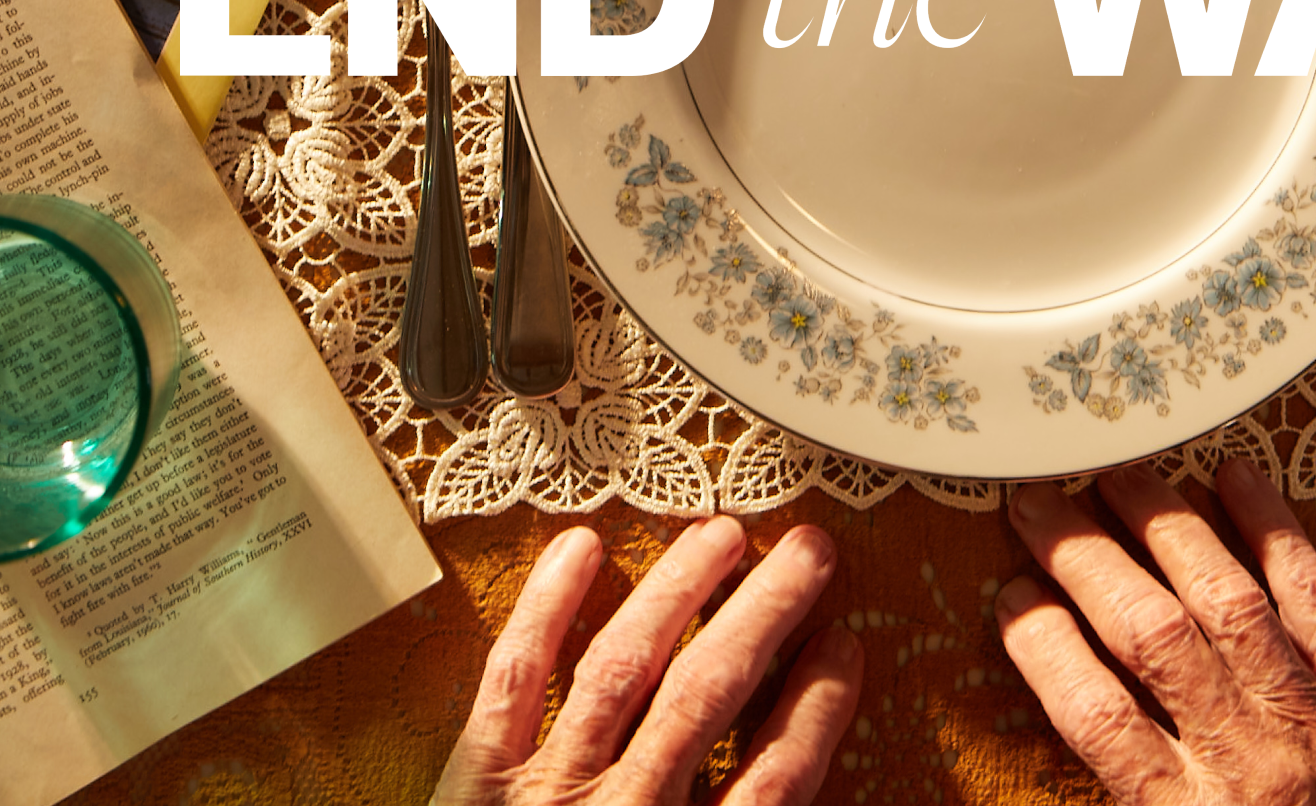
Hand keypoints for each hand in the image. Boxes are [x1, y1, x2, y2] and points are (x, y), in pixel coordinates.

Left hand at [434, 517, 861, 805]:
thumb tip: (783, 786)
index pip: (771, 782)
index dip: (816, 709)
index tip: (846, 649)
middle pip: (706, 698)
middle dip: (763, 616)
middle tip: (808, 553)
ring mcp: (541, 798)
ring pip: (622, 670)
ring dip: (678, 595)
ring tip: (723, 535)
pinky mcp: (469, 789)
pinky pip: (511, 683)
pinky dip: (545, 611)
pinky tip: (581, 551)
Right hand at [996, 459, 1315, 805]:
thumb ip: (1134, 805)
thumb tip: (1076, 719)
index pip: (1099, 718)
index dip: (1046, 648)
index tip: (1011, 600)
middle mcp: (1250, 762)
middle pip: (1153, 639)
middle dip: (1084, 562)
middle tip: (1036, 505)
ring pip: (1229, 601)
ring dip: (1165, 528)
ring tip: (1116, 475)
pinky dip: (1276, 533)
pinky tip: (1238, 477)